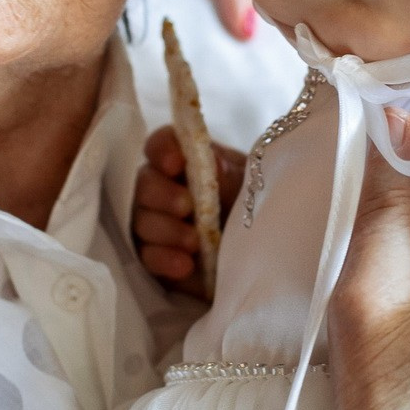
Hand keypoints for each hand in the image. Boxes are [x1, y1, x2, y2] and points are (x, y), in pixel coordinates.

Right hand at [131, 125, 246, 296]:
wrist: (267, 257)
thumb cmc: (258, 211)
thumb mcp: (253, 192)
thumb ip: (232, 178)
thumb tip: (213, 165)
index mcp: (190, 162)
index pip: (162, 144)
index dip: (162, 150)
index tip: (175, 163)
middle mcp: (166, 188)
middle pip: (144, 182)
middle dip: (161, 193)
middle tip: (186, 206)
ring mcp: (158, 223)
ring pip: (141, 220)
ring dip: (166, 230)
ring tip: (194, 243)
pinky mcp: (157, 256)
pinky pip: (147, 256)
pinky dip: (163, 259)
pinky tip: (184, 265)